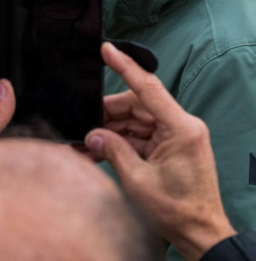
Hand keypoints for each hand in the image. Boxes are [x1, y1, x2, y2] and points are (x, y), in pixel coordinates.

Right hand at [85, 43, 235, 260]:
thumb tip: (92, 135)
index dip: (125, 66)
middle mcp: (180, 126)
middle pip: (135, 106)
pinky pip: (138, 135)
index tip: (107, 49)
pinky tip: (98, 151)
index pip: (148, 87)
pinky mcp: (168, 146)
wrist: (200, 236)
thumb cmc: (178, 211)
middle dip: (106, 115)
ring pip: (133, 120)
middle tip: (84, 127)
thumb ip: (113, 150)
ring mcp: (174, 136)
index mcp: (181, 128)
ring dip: (110, 131)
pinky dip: (119, 142)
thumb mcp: (138, 180)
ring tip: (87, 145)